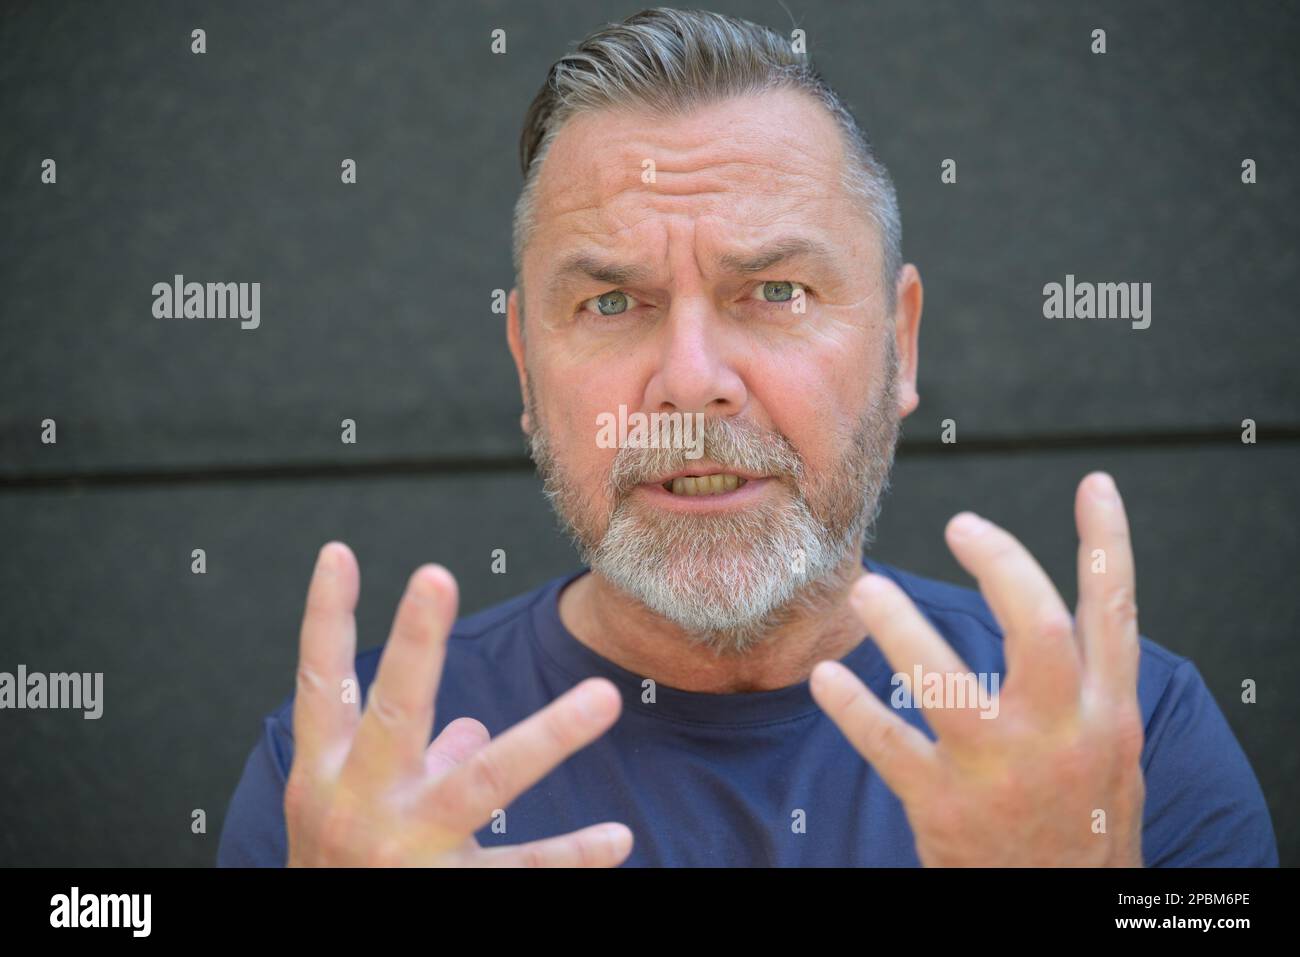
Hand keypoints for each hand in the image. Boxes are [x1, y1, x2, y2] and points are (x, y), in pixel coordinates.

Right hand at [284, 542, 632, 866]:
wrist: (314, 951)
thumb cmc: (336, 866)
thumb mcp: (342, 808)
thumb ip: (403, 755)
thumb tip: (472, 729)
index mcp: (326, 773)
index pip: (322, 684)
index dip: (325, 617)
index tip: (340, 550)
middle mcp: (359, 803)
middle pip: (393, 713)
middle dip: (414, 645)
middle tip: (437, 574)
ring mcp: (405, 849)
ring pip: (481, 785)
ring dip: (546, 738)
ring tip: (604, 697)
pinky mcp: (447, 894)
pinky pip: (518, 870)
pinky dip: (569, 855)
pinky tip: (616, 838)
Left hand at [810, 472, 1145, 865]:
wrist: (1064, 916)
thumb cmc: (1082, 822)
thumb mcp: (1111, 753)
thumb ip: (1090, 686)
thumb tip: (1069, 606)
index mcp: (1110, 717)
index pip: (1117, 614)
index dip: (1107, 544)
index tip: (1092, 483)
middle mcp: (1062, 736)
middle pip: (1039, 629)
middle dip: (1001, 566)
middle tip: (961, 524)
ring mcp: (1001, 773)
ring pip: (946, 683)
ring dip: (901, 628)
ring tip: (869, 588)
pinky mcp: (944, 807)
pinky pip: (888, 745)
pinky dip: (852, 708)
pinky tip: (826, 679)